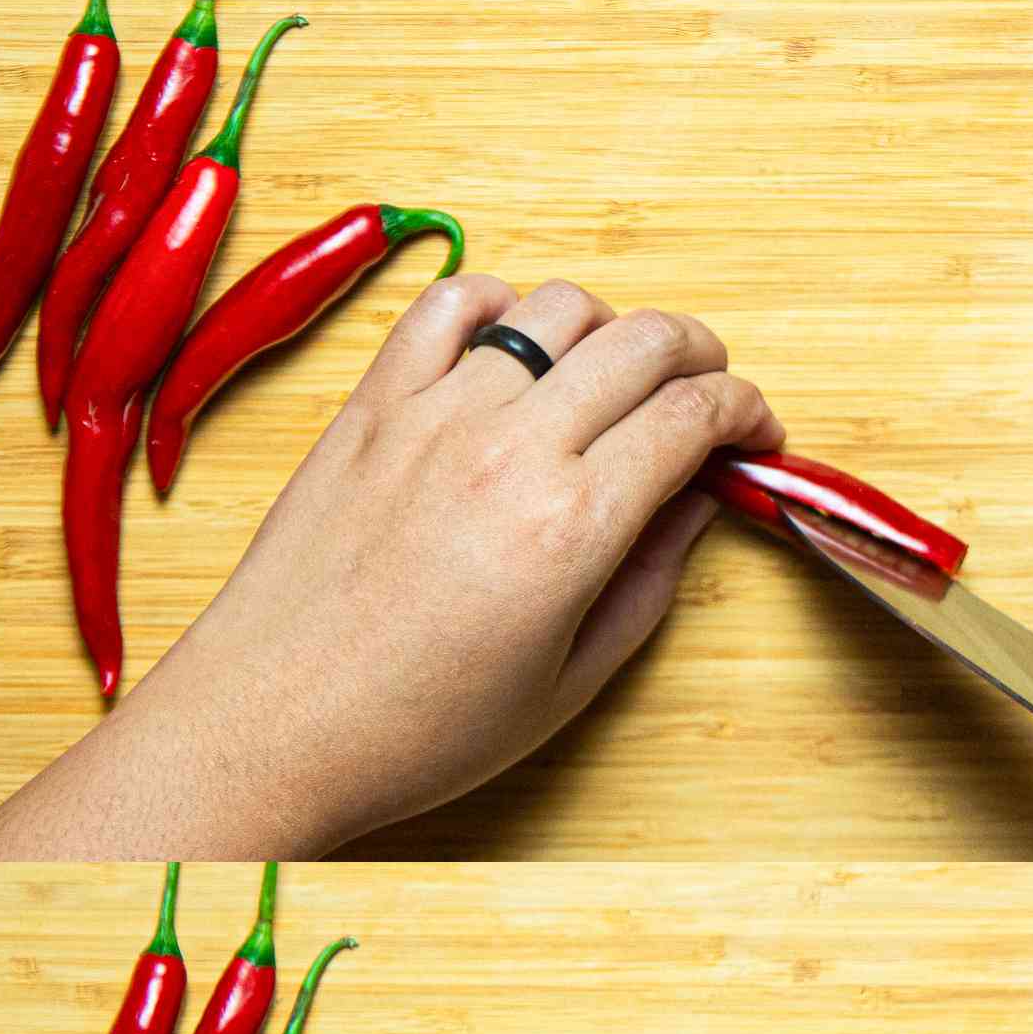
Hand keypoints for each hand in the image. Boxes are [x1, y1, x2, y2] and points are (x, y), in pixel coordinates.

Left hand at [0, 277, 782, 857]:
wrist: (275, 725)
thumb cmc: (418, 729)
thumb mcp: (568, 684)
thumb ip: (648, 582)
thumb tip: (694, 503)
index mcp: (573, 526)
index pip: (693, 415)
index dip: (748, 411)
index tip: (757, 433)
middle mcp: (508, 449)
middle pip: (643, 341)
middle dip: (702, 357)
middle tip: (710, 396)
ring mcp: (433, 414)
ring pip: (555, 309)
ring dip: (608, 331)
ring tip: (612, 381)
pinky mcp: (371, 405)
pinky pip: (448, 305)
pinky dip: (500, 305)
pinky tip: (514, 348)